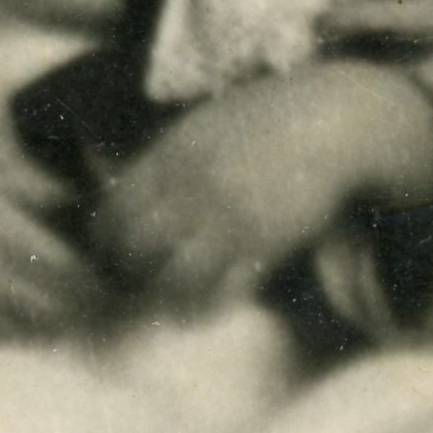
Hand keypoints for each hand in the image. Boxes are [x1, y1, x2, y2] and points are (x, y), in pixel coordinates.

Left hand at [86, 60, 432, 316]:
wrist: (327, 120)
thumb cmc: (263, 119)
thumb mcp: (200, 125)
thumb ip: (163, 156)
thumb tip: (123, 182)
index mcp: (171, 156)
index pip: (114, 210)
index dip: (105, 242)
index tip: (109, 257)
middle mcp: (193, 189)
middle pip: (137, 248)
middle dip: (129, 274)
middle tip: (133, 286)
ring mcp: (229, 217)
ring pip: (175, 277)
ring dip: (165, 296)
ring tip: (165, 303)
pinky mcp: (266, 242)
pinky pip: (224, 290)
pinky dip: (205, 308)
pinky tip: (198, 313)